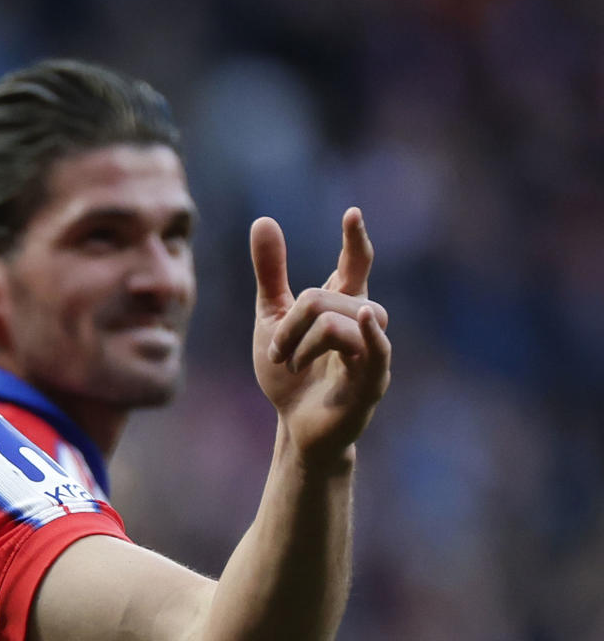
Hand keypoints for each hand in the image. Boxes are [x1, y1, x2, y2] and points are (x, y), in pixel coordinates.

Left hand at [251, 208, 391, 464]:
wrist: (292, 426)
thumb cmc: (289, 374)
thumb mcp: (271, 318)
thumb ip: (271, 273)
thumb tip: (263, 220)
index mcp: (340, 306)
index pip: (355, 265)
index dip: (355, 241)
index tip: (351, 214)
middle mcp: (362, 324)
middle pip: (325, 296)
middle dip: (290, 321)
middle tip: (276, 352)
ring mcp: (371, 350)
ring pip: (339, 318)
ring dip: (301, 340)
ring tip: (289, 363)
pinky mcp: (372, 380)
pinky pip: (376, 348)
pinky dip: (368, 332)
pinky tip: (366, 318)